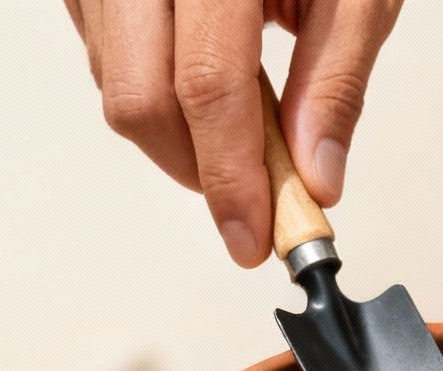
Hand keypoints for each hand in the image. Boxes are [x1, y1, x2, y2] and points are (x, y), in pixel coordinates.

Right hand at [66, 0, 403, 265]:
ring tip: (246, 116)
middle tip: (252, 201)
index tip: (255, 239)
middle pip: (139, 99)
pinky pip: (106, 58)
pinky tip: (205, 76)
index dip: (230, 176)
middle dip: (196, 169)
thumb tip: (316, 180)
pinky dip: (157, 93)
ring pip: (116, 86)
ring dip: (179, 133)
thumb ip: (336, 80)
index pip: (207, 85)